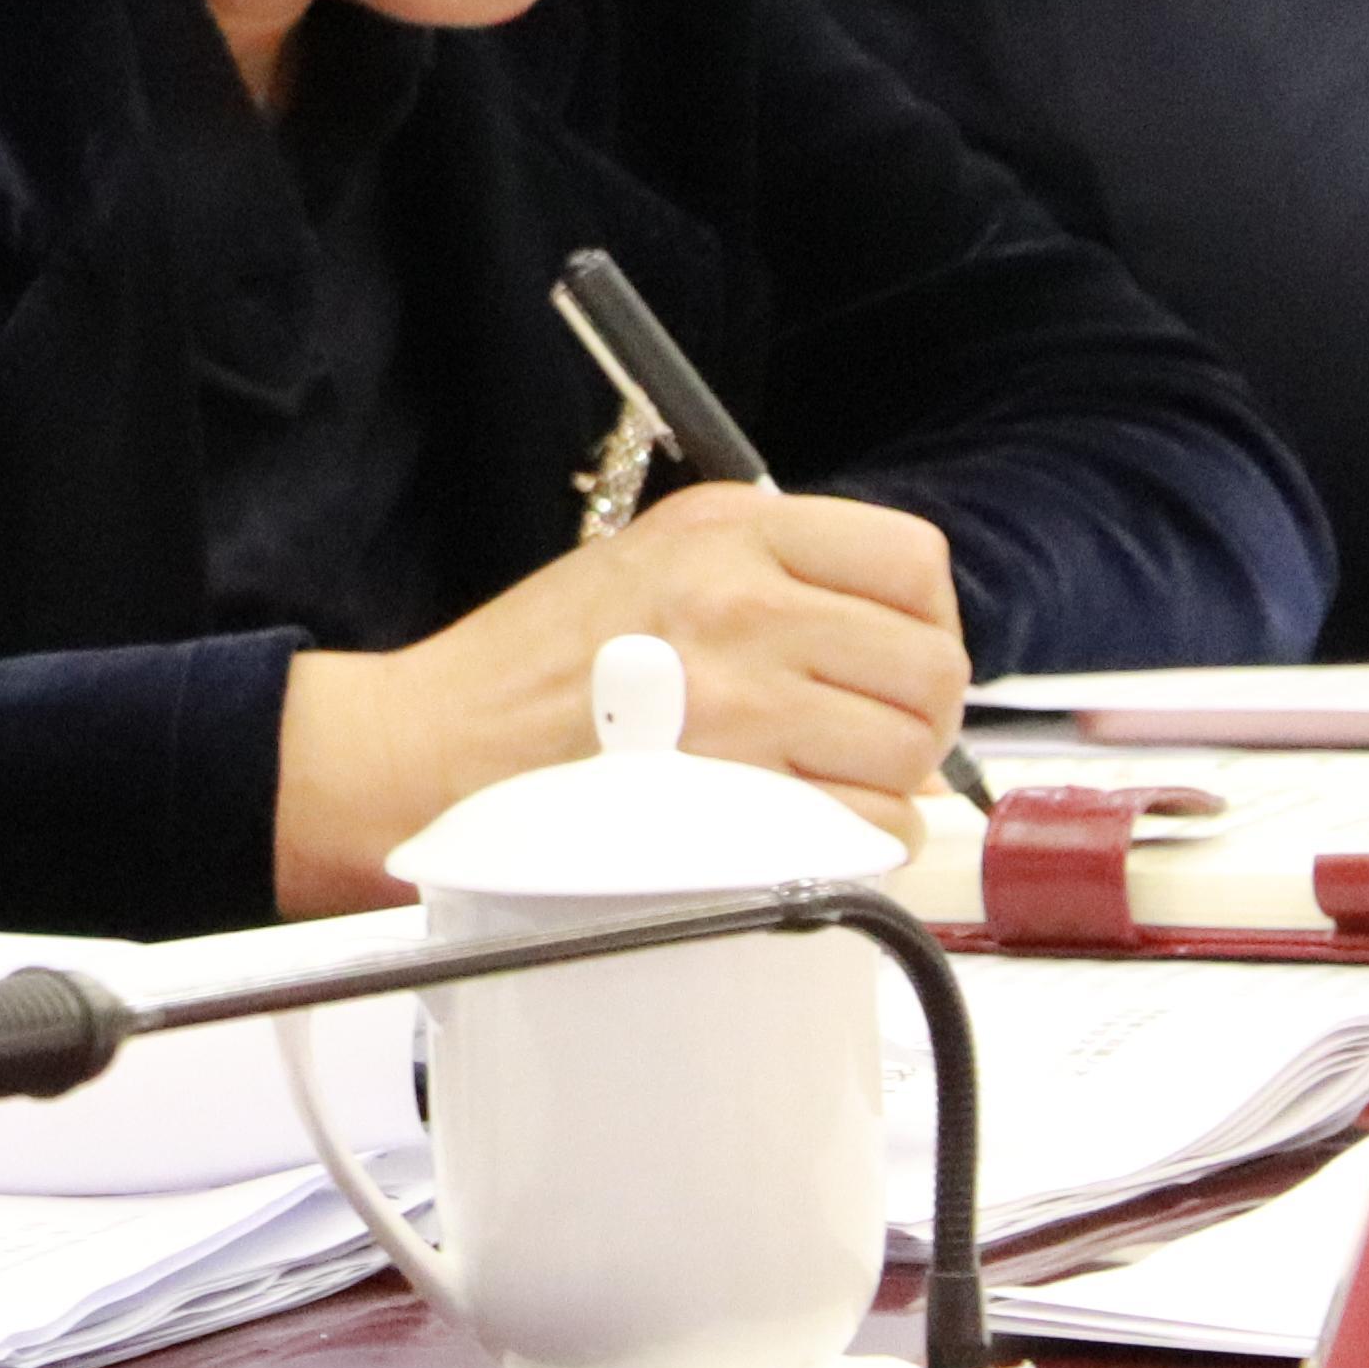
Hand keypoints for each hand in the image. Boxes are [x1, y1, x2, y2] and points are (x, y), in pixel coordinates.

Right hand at [271, 483, 965, 912]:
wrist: (437, 748)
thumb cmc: (534, 666)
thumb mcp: (648, 558)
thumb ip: (765, 568)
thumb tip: (885, 631)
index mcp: (729, 529)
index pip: (912, 560)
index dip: (927, 621)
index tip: (896, 656)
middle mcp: (744, 601)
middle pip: (931, 665)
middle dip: (919, 713)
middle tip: (872, 735)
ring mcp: (741, 698)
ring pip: (908, 750)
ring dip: (886, 781)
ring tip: (827, 783)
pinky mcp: (733, 792)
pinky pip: (867, 825)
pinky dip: (856, 839)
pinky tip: (802, 827)